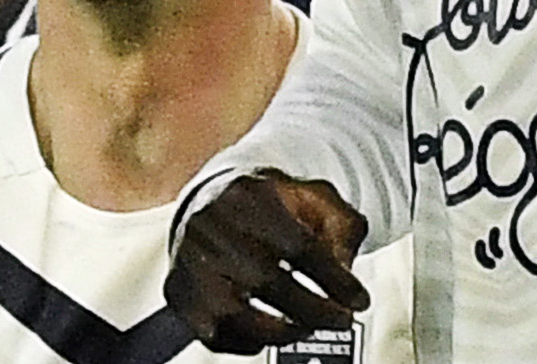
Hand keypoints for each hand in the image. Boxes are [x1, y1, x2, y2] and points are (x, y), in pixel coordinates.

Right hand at [166, 170, 369, 351]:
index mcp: (248, 195)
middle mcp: (210, 225)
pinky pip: (212, 332)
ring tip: (306, 326)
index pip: (297, 244)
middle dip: (315, 310)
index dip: (334, 279)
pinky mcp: (178, 290)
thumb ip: (340, 229)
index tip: (359, 299)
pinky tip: (269, 331)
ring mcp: (188, 259)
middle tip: (342, 319)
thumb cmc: (270, 206)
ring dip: (282, 330)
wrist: (212, 199)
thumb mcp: (312, 199)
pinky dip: (247, 341)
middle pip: (267, 279)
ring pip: (234, 313)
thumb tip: (345, 272)